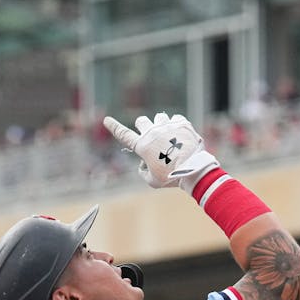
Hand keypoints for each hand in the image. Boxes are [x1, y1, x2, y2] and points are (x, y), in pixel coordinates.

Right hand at [103, 112, 218, 190]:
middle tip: (152, 136)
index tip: (106, 120)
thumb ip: (143, 172)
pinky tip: (180, 135)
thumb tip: (143, 163)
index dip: (114, 127)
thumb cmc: (171, 178)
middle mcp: (153, 133)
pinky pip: (175, 118)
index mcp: (143, 146)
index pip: (123, 135)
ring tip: (169, 136)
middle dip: (144, 127)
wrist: (193, 170)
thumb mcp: (152, 181)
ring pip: (159, 117)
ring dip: (161, 125)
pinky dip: (176, 125)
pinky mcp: (181, 123)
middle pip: (141, 120)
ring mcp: (167, 126)